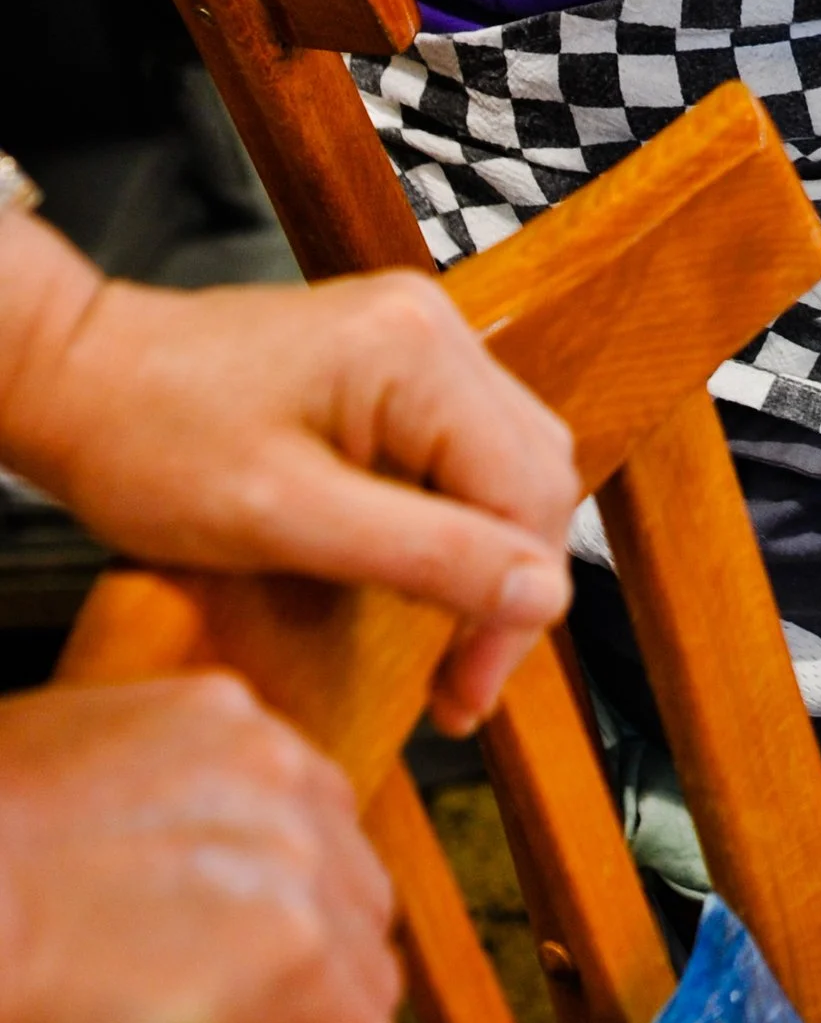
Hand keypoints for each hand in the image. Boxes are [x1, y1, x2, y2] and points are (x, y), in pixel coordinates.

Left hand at [0, 221, 575, 732]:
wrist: (76, 379)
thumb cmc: (151, 442)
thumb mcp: (285, 521)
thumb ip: (424, 554)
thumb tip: (543, 598)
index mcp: (419, 351)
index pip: (531, 490)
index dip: (514, 606)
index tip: (464, 695)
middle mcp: (435, 328)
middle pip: (535, 471)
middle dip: (508, 585)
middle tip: (457, 684)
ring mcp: (415, 339)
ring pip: (507, 460)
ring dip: (487, 554)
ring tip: (442, 642)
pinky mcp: (390, 362)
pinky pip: (461, 446)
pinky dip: (454, 517)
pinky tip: (416, 572)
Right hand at [0, 678, 398, 1022]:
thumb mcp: (46, 763)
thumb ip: (119, 794)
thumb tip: (121, 867)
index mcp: (213, 715)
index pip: (300, 803)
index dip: (285, 888)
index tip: (245, 944)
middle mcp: (276, 771)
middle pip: (349, 880)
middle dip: (320, 956)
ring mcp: (298, 864)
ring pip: (366, 965)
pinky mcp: (296, 967)